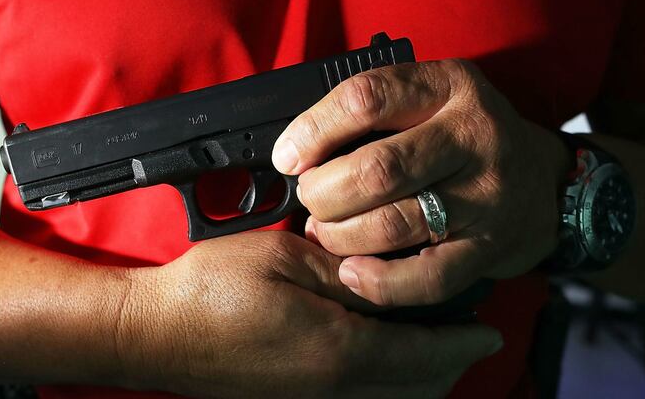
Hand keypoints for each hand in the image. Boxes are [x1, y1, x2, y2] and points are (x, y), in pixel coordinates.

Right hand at [117, 231, 502, 397]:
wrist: (155, 332)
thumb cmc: (210, 292)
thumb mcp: (284, 259)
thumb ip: (343, 271)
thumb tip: (384, 276)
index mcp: (339, 351)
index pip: (427, 355)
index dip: (464, 342)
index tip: (489, 330)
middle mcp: (333, 388)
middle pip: (418, 388)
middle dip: (452, 363)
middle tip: (467, 332)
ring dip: (422, 375)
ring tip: (433, 343)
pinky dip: (388, 382)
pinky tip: (379, 353)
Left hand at [272, 60, 569, 306]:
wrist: (545, 178)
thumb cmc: (462, 137)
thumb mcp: (428, 100)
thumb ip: (372, 116)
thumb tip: (293, 152)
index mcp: (448, 85)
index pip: (366, 98)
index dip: (313, 130)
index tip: (288, 156)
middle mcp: (474, 134)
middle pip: (377, 169)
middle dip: (323, 192)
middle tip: (310, 200)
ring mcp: (488, 194)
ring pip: (395, 224)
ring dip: (341, 237)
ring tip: (326, 233)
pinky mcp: (492, 246)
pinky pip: (428, 277)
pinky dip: (380, 282)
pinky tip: (353, 274)